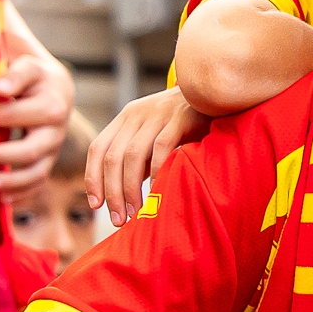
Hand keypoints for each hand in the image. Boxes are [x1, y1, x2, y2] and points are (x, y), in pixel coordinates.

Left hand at [0, 54, 75, 194]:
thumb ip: (14, 75)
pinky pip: (38, 181)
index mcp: (52, 100)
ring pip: (36, 170)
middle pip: (31, 149)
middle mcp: (57, 127)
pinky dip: (21, 193)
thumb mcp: (26, 67)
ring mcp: (53, 145)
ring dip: (10, 180)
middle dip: (0, 155)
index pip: (17, 113)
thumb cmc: (31, 75)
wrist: (53, 85)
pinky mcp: (48, 158)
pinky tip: (3, 199)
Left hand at [85, 86, 208, 224]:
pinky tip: (157, 191)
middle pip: (113, 157)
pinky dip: (156, 172)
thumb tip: (120, 194)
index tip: (96, 205)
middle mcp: (136, 113)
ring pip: (132, 155)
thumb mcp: (156, 135)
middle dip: (112, 192)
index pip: (97, 149)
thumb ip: (139, 156)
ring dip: (130, 188)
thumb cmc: (188, 123)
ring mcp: (158, 113)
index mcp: (126, 117)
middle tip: (118, 219)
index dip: (93, 178)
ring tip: (136, 212)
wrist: (219, 92)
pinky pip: (161, 148)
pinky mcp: (181, 116)